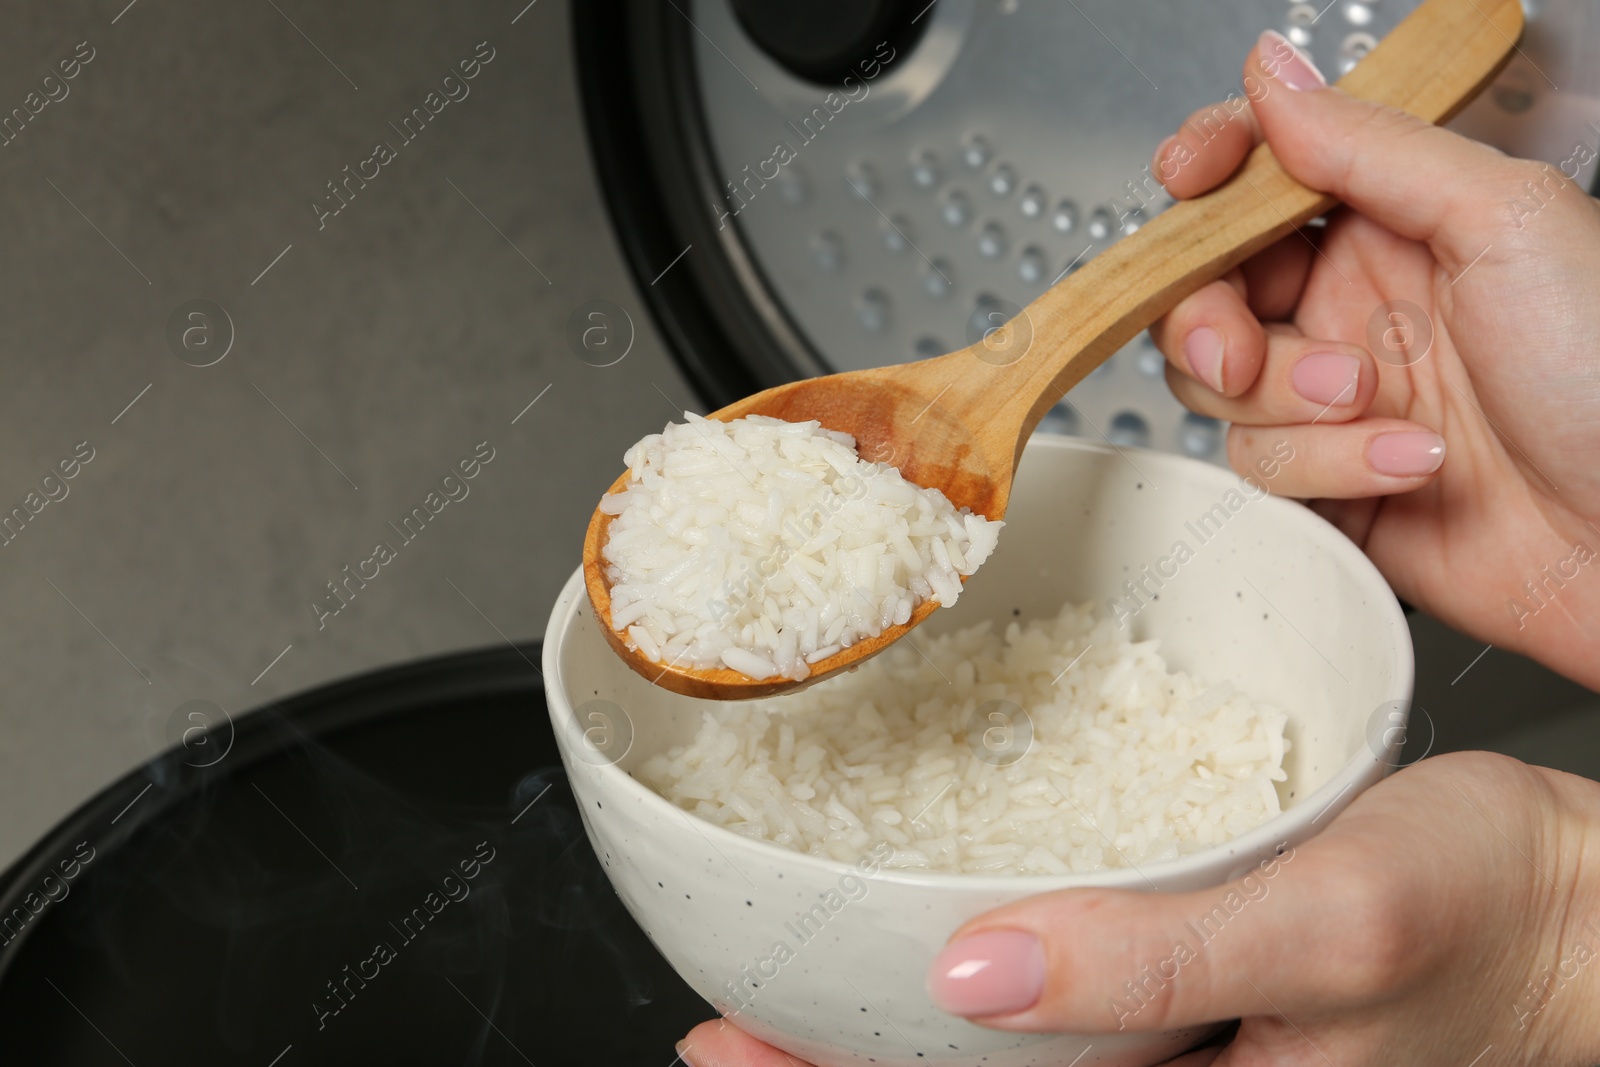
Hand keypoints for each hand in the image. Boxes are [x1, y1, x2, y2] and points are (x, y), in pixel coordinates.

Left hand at [678, 753, 1599, 1065]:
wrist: (1568, 899)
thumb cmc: (1484, 917)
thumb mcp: (1329, 931)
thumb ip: (1158, 961)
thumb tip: (977, 976)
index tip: (728, 1048)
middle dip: (838, 1058)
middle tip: (720, 1018)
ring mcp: (1167, 1039)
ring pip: (996, 1045)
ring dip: (888, 1015)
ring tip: (791, 972)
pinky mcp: (1181, 979)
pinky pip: (1059, 983)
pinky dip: (978, 958)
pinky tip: (934, 922)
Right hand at [1149, 32, 1599, 689]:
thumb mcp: (1500, 219)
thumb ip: (1370, 147)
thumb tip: (1277, 78)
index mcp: (1393, 226)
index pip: (1261, 181)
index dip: (1209, 178)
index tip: (1187, 186)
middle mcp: (1353, 307)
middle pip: (1207, 291)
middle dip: (1208, 320)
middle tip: (1241, 349)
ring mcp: (1333, 398)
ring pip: (1220, 388)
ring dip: (1285, 401)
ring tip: (1368, 402)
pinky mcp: (1327, 479)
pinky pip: (1261, 466)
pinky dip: (1326, 465)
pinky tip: (1405, 463)